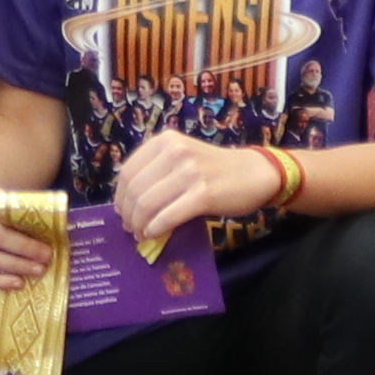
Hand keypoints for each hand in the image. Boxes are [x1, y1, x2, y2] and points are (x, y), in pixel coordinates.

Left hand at [112, 128, 265, 256]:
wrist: (255, 173)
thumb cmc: (216, 168)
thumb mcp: (182, 157)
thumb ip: (157, 170)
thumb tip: (128, 202)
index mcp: (165, 140)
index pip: (128, 171)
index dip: (120, 196)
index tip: (122, 211)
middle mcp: (175, 152)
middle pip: (134, 189)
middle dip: (128, 214)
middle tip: (130, 227)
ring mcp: (189, 172)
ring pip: (147, 204)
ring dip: (139, 224)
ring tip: (141, 233)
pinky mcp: (203, 194)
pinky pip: (167, 216)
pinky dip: (155, 229)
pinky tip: (154, 234)